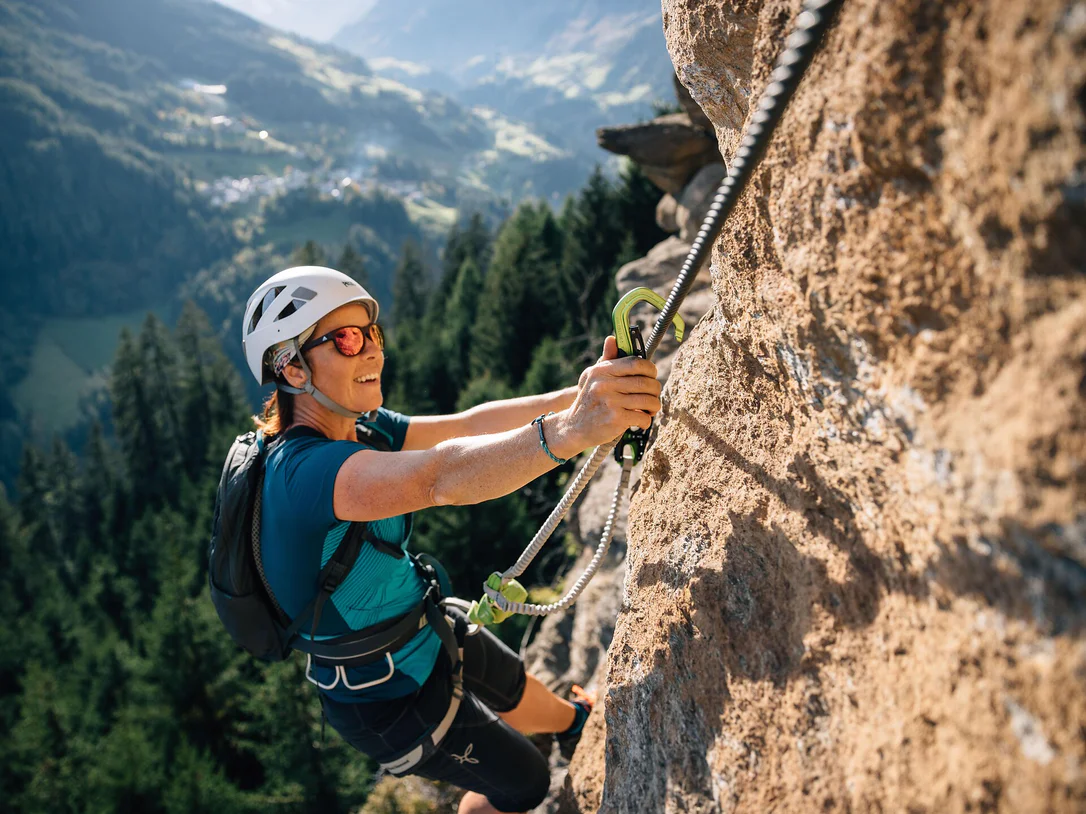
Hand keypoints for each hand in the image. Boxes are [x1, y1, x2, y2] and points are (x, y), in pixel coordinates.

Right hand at [551, 336, 661, 455]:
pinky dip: (646, 421)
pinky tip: (640, 421)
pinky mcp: (616, 419)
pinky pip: (643, 417)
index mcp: (602, 371)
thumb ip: (607, 359)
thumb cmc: (589, 400)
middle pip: (646, 383)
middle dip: (655, 391)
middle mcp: (605, 384)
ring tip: (649, 410)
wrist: (574, 427)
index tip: (651, 376)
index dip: (650, 369)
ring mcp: (611, 401)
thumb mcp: (592, 378)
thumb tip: (612, 338)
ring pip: (649, 401)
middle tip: (653, 396)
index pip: (636, 363)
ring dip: (654, 406)